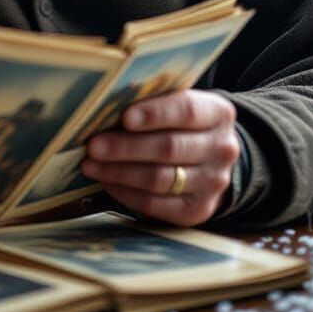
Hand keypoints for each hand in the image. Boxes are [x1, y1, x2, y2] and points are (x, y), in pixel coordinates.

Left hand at [81, 90, 239, 225]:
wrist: (210, 159)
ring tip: (90, 165)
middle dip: (125, 147)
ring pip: (159, 179)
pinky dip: (126, 193)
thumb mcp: (177, 103)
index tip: (124, 117)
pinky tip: (106, 182)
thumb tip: (107, 104)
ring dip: (119, 172)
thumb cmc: (181, 123)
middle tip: (93, 145)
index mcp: (218, 114)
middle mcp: (222, 149)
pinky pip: (156, 205)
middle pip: (169, 148)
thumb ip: (152, 101)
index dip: (154, 114)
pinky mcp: (197, 210)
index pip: (187, 111)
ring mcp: (212, 183)